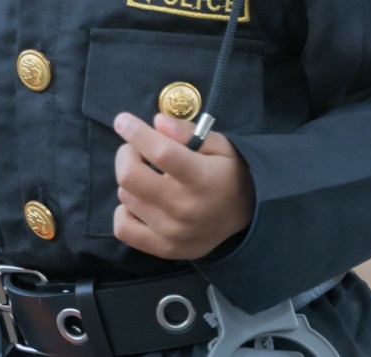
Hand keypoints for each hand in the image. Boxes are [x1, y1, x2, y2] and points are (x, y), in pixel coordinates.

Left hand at [111, 112, 254, 260]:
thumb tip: (157, 122)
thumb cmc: (229, 174)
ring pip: (126, 197)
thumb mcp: (220, 145)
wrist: (248, 217)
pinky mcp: (165, 248)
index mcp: (202, 178)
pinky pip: (124, 229)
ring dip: (129, 180)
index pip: (160, 153)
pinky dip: (124, 211)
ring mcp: (173, 232)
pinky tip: (138, 201)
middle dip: (126, 154)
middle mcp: (185, 207)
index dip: (136, 133)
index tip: (122, 121)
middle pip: (131, 177)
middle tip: (135, 149)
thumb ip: (188, 132)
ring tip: (145, 175)